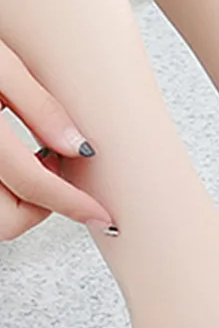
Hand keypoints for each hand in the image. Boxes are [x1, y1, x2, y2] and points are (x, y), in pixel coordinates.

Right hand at [0, 39, 113, 240]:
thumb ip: (38, 106)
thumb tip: (79, 148)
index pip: (32, 185)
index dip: (73, 204)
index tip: (100, 215)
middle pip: (7, 222)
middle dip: (41, 206)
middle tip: (53, 166)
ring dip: (20, 201)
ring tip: (30, 157)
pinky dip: (3, 192)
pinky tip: (8, 160)